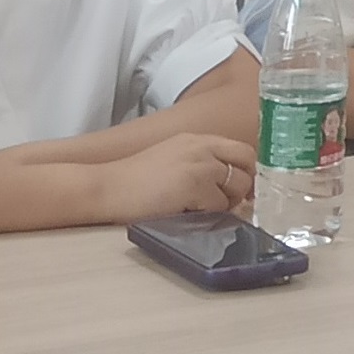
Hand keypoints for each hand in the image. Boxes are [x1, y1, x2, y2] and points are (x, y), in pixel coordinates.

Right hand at [94, 134, 255, 225]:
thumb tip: (227, 184)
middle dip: (245, 184)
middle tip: (232, 201)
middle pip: (247, 162)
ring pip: (237, 187)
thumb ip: (200, 164)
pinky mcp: (195, 185)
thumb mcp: (172, 159)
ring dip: (226, 202)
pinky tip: (187, 212)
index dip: (247, 170)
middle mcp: (202, 147)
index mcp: (196, 139)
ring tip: (199, 207)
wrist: (106, 188)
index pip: (241, 149)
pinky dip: (209, 214)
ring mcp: (200, 165)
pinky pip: (220, 206)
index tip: (243, 188)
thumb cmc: (133, 180)